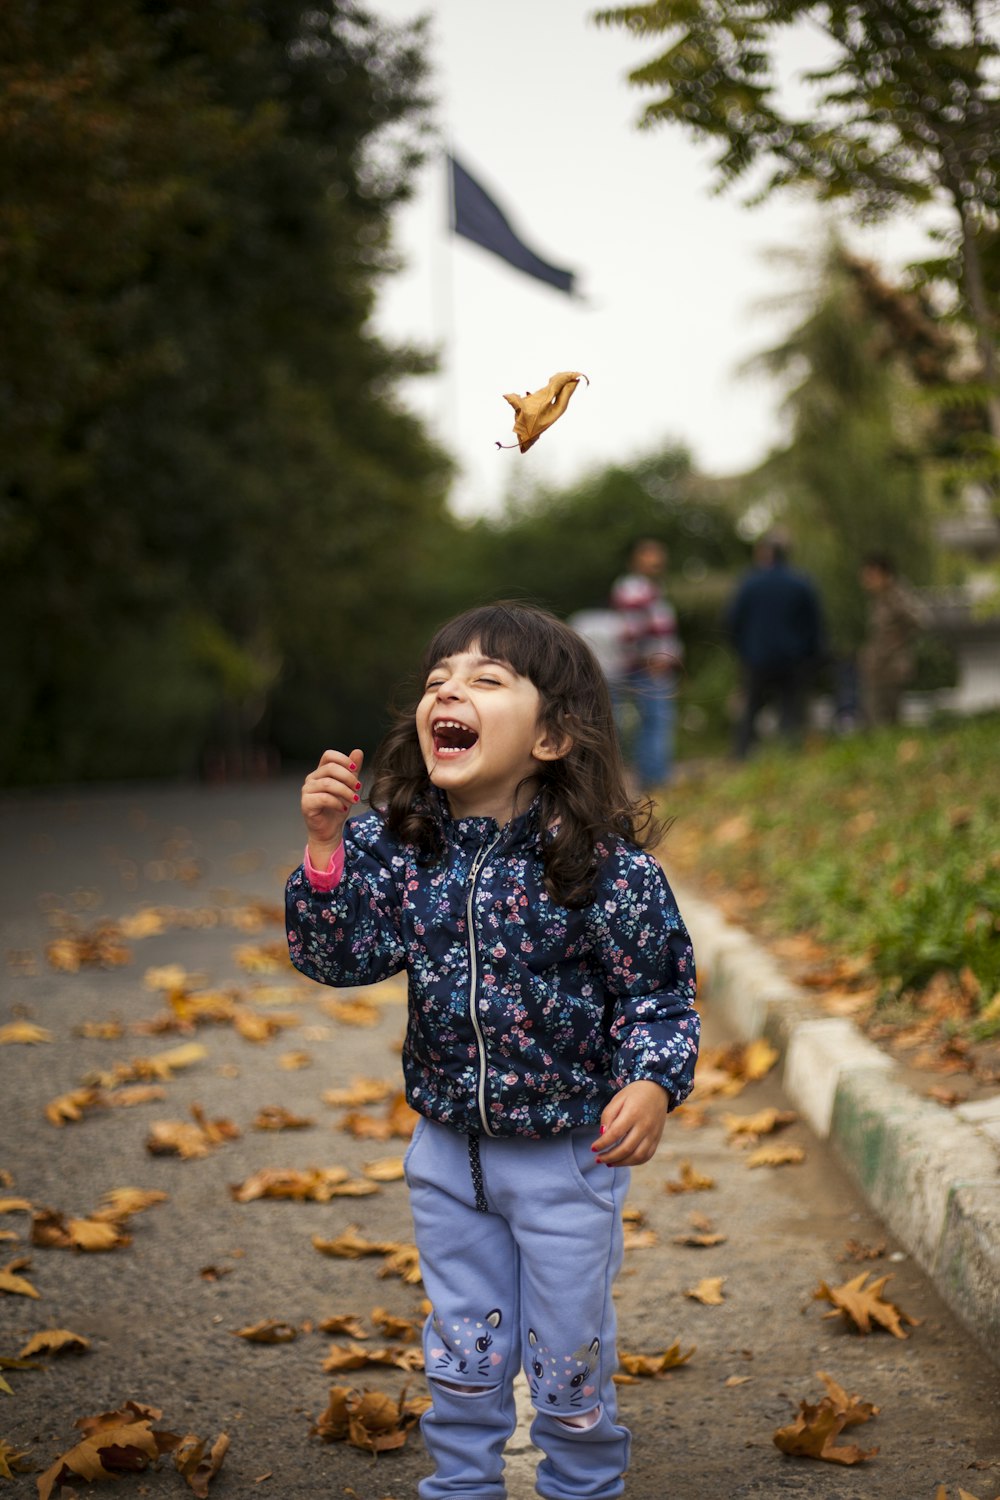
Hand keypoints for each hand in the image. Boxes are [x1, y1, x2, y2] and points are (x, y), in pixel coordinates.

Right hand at [301, 748, 363, 866]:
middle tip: (358, 788)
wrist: (330, 829)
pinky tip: (343, 808)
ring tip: (354, 800)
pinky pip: (323, 798)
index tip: (355, 769)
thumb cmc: (337, 808)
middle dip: (348, 777)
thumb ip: (352, 770)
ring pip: (328, 783)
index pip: (328, 755)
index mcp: (321, 772)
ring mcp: (307, 790)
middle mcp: (312, 778)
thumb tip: (358, 752)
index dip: (343, 759)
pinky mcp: (306, 803)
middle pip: (330, 768)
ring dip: (345, 791)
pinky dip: (337, 803)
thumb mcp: (349, 786)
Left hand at [591, 1080, 667, 1166]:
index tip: (593, 1148)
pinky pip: (647, 1156)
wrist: (658, 1089)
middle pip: (626, 1149)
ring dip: (621, 1163)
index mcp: (633, 1113)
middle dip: (609, 1157)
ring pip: (637, 1156)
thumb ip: (608, 1116)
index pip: (615, 1134)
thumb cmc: (634, 1093)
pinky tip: (623, 1161)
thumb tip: (602, 1134)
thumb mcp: (618, 1098)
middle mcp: (645, 1126)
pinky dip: (634, 1162)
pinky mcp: (657, 1139)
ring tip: (608, 1163)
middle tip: (598, 1159)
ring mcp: (653, 1134)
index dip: (602, 1144)